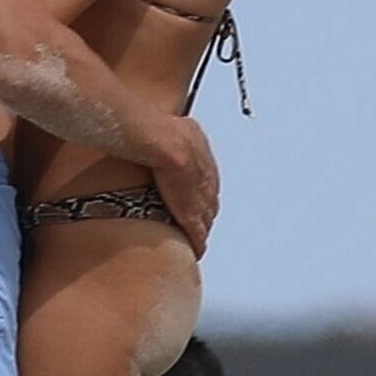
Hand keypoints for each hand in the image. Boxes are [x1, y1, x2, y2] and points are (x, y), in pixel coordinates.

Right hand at [152, 117, 219, 257]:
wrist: (164, 143)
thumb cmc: (165, 131)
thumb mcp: (179, 126)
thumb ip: (179, 132)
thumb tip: (171, 126)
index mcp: (205, 158)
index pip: (207, 179)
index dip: (202, 191)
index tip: (197, 197)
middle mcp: (207, 179)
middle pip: (210, 200)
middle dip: (205, 210)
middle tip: (199, 220)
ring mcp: (200, 199)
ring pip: (206, 218)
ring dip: (202, 227)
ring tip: (197, 237)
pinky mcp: (190, 215)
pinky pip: (198, 234)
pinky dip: (198, 242)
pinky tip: (197, 250)